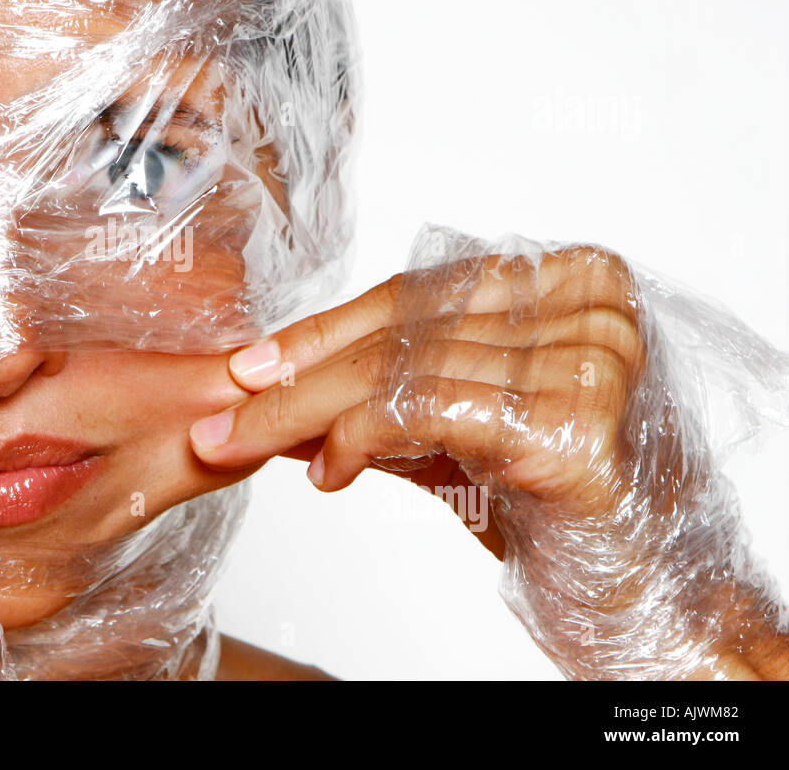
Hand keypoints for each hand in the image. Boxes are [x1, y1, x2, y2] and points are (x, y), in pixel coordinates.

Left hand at [189, 245, 644, 539]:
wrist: (646, 592)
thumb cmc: (555, 506)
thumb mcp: (459, 429)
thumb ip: (387, 396)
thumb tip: (276, 385)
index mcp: (569, 280)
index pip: (419, 295)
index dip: (325, 331)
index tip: (255, 364)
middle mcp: (587, 304)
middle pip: (405, 331)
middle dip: (299, 375)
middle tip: (226, 413)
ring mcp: (588, 356)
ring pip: (400, 369)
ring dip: (306, 413)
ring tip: (249, 445)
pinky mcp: (571, 422)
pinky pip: (424, 409)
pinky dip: (357, 438)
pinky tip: (328, 471)